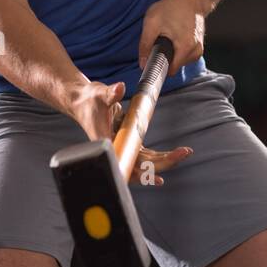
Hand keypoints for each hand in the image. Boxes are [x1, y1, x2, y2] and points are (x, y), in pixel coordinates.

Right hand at [69, 80, 191, 186]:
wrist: (82, 102)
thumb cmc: (89, 101)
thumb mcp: (100, 94)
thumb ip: (111, 93)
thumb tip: (119, 88)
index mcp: (108, 143)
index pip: (127, 163)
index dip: (142, 174)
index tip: (157, 178)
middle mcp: (117, 149)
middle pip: (142, 165)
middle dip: (164, 162)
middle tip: (183, 153)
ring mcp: (124, 147)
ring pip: (146, 161)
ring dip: (165, 159)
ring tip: (184, 152)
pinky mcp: (129, 142)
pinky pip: (146, 154)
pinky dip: (159, 156)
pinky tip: (174, 155)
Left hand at [138, 0, 204, 75]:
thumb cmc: (173, 7)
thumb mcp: (152, 23)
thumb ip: (145, 45)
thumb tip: (142, 63)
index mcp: (185, 48)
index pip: (170, 71)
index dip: (158, 67)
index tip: (152, 60)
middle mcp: (196, 51)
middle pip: (174, 66)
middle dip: (165, 57)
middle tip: (160, 40)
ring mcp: (199, 49)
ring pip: (179, 61)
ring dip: (171, 53)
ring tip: (169, 36)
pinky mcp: (198, 46)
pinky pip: (184, 55)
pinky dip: (177, 49)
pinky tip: (175, 36)